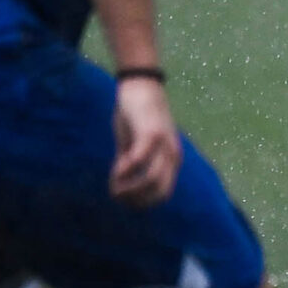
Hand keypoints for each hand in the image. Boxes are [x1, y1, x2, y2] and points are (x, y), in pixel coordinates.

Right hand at [110, 75, 182, 207]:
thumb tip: (119, 185)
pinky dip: (126, 170)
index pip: (163, 193)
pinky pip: (140, 159)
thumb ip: (128, 164)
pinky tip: (115, 169)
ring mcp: (164, 144)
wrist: (140, 85)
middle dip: (137, 200)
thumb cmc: (135, 115)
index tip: (123, 202)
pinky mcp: (151, 133)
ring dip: (130, 188)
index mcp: (171, 159)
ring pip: (152, 179)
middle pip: (161, 191)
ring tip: (114, 186)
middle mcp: (172, 154)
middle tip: (117, 197)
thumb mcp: (131, 144)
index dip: (143, 203)